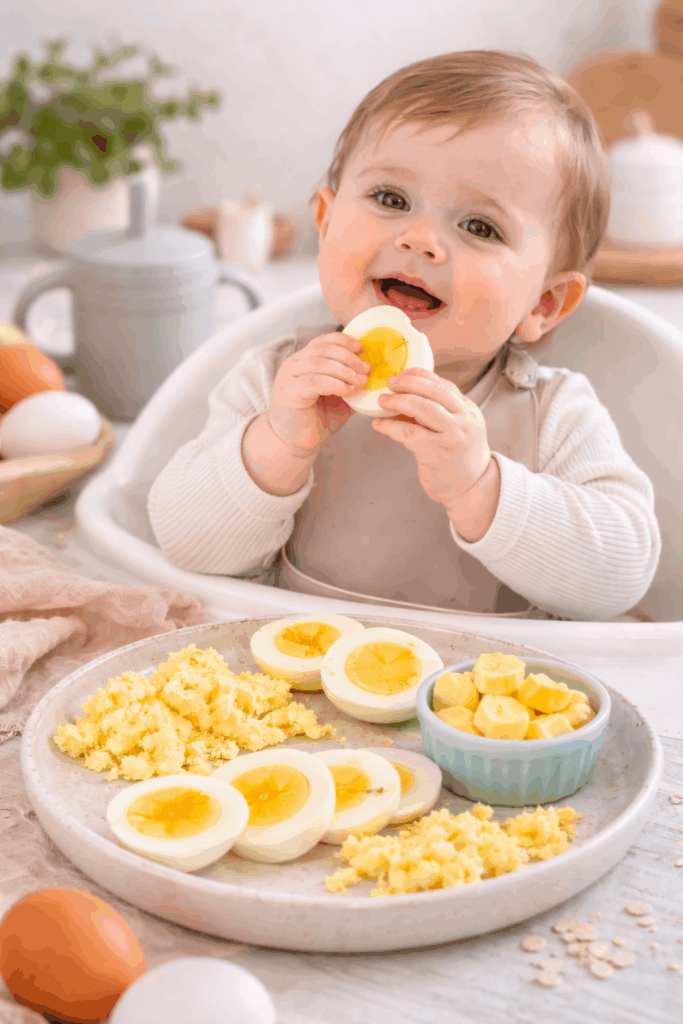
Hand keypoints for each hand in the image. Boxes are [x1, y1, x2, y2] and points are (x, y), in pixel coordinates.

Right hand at [266, 332, 369, 455]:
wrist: (295, 443)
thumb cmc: (316, 420)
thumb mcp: (339, 398)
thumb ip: (351, 384)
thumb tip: (372, 375)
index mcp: (304, 361)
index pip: (323, 341)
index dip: (343, 341)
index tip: (361, 349)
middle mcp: (294, 364)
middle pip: (323, 349)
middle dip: (349, 357)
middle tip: (366, 369)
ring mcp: (289, 377)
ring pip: (318, 363)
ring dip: (344, 370)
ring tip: (360, 381)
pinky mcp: (289, 392)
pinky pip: (313, 381)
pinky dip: (334, 383)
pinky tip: (347, 390)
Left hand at [373, 367, 498, 537]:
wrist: (471, 487)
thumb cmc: (457, 457)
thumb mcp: (456, 428)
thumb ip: (438, 412)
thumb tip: (403, 396)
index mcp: (468, 410)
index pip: (443, 385)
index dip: (420, 376)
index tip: (402, 374)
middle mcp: (464, 420)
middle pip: (433, 391)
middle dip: (407, 383)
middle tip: (389, 384)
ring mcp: (452, 436)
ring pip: (422, 408)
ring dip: (398, 401)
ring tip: (383, 401)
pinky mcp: (437, 452)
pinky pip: (409, 433)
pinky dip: (390, 426)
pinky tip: (379, 425)